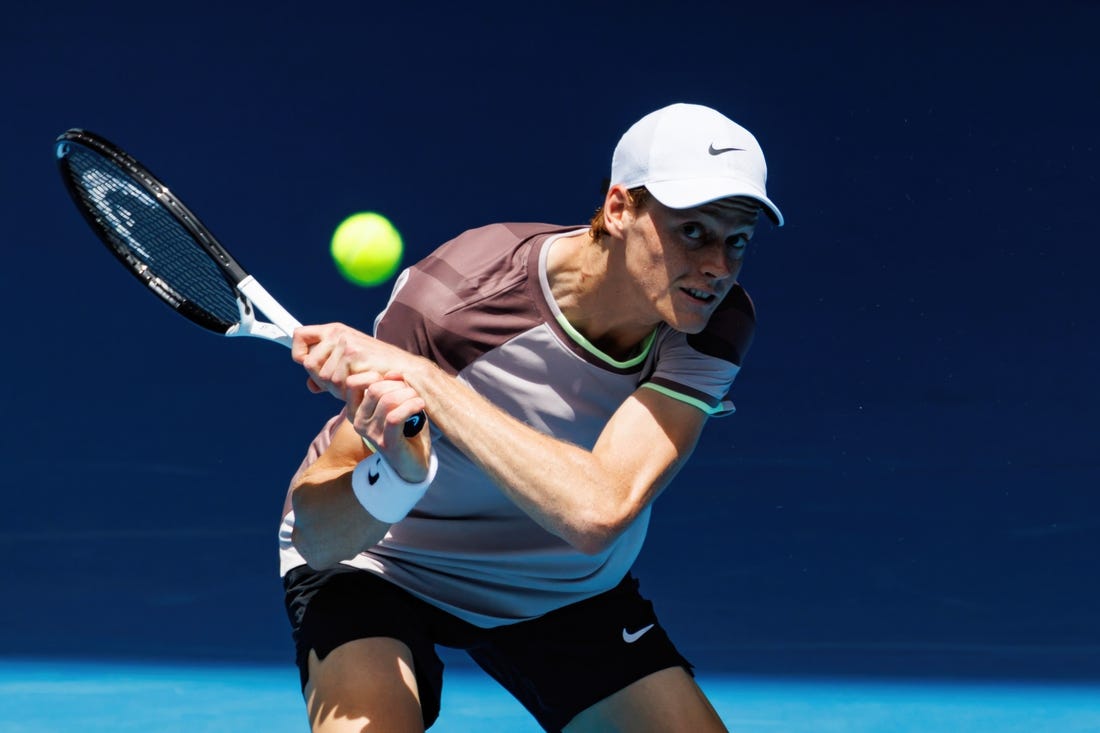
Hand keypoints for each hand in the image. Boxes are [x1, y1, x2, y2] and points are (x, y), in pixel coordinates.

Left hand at [291, 323, 418, 400]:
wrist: (404, 372)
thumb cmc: (378, 370)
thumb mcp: (348, 367)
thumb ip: (327, 373)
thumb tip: (310, 385)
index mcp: (335, 331)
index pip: (300, 335)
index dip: (298, 353)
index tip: (305, 363)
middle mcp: (338, 333)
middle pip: (308, 363)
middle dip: (321, 379)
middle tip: (340, 384)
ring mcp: (345, 343)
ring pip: (322, 375)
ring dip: (335, 388)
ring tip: (353, 384)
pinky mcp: (353, 355)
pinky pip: (336, 381)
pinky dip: (345, 390)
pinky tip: (359, 385)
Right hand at [346, 372, 431, 482]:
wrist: (414, 462)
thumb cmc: (406, 429)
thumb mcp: (398, 402)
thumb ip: (393, 386)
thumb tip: (392, 373)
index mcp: (356, 411)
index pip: (352, 382)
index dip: (374, 375)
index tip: (392, 381)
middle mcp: (358, 422)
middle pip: (375, 389)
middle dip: (398, 385)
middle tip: (412, 393)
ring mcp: (371, 434)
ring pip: (387, 400)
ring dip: (408, 395)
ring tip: (418, 400)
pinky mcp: (386, 443)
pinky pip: (395, 417)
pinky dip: (410, 406)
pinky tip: (420, 405)